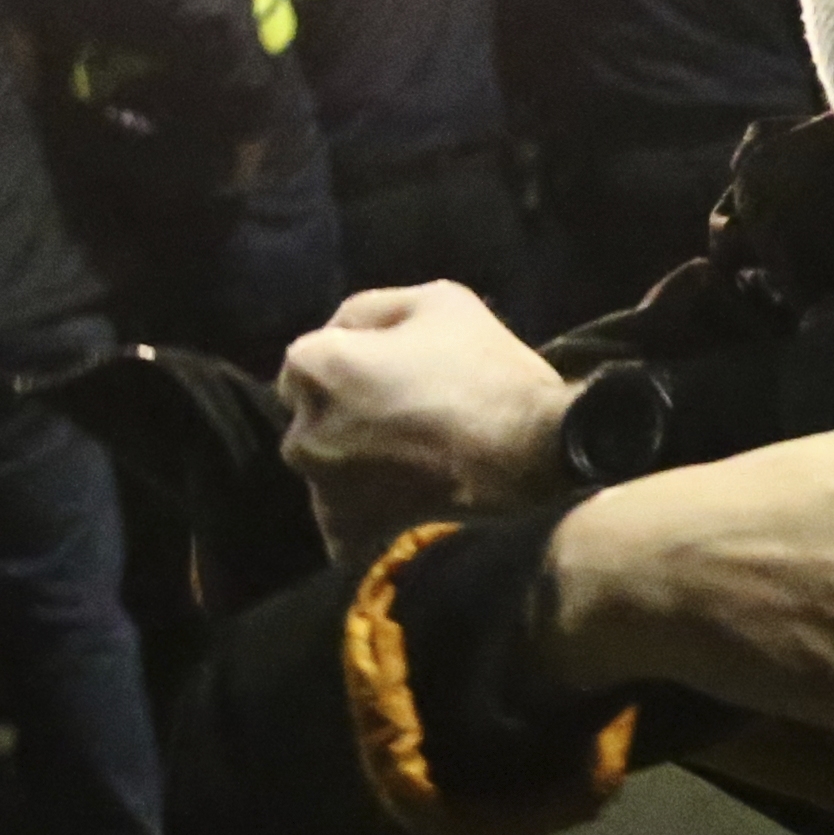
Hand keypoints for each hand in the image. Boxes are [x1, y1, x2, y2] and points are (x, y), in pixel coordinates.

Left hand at [281, 283, 579, 571]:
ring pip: (329, 468)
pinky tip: (409, 501)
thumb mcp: (439, 301)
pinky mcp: (349, 533)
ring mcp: (322, 488)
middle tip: (407, 413)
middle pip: (316, 416)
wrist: (532, 454)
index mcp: (313, 366)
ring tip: (415, 461)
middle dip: (348, 412)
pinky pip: (347, 524)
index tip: (398, 369)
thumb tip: (344, 330)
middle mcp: (300, 430)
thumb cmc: (484, 370)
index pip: (311, 358)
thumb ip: (373, 310)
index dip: (357, 359)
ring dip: (358, 463)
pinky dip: (370, 515)